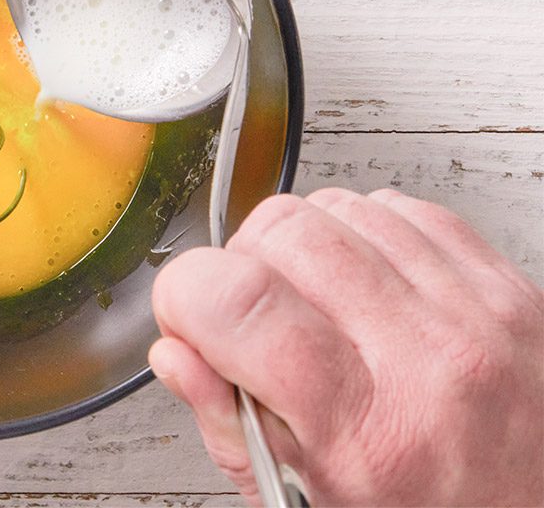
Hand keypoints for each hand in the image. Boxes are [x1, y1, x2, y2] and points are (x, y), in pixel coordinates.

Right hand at [150, 188, 543, 505]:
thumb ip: (228, 426)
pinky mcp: (507, 282)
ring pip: (337, 205)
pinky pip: (402, 206)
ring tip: (313, 305)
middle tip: (250, 315)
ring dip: (302, 246)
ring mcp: (476, 311)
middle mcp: (427, 357)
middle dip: (240, 263)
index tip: (187, 314)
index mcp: (366, 429)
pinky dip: (364, 235)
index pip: (242, 303)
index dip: (185, 293)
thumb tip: (178, 354)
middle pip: (284, 232)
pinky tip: (364, 286)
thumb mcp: (302, 502)